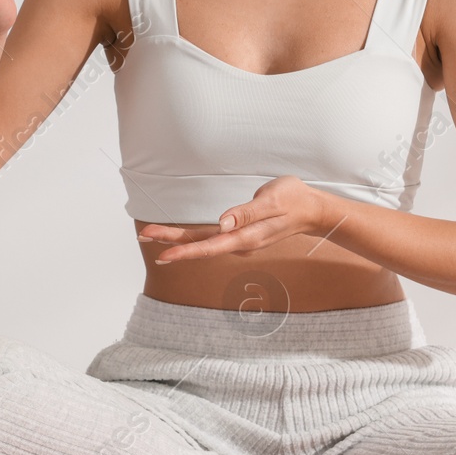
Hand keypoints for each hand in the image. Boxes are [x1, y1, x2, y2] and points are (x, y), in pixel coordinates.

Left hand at [140, 176, 341, 263]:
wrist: (313, 210)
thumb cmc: (294, 200)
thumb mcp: (273, 201)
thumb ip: (247, 213)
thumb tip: (222, 223)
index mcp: (246, 237)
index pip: (209, 246)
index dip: (185, 250)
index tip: (164, 254)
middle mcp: (239, 242)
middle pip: (200, 245)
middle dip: (171, 242)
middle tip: (142, 237)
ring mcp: (239, 240)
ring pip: (203, 241)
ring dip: (177, 240)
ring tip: (150, 236)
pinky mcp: (239, 233)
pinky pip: (210, 237)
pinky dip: (191, 237)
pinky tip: (177, 238)